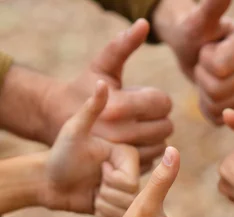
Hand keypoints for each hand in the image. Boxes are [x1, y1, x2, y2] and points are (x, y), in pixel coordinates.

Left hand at [42, 81, 139, 216]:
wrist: (48, 180)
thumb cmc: (60, 154)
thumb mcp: (74, 132)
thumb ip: (91, 109)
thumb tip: (101, 82)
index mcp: (130, 154)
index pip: (133, 180)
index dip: (112, 180)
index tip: (98, 169)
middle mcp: (134, 171)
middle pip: (131, 197)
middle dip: (107, 194)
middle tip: (94, 180)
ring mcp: (128, 189)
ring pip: (125, 210)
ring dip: (103, 205)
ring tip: (93, 191)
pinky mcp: (121, 205)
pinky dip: (103, 215)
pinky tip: (94, 203)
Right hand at [43, 19, 172, 171]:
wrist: (60, 123)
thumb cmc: (84, 89)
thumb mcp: (102, 66)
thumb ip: (123, 46)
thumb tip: (144, 24)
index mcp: (118, 107)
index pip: (163, 104)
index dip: (158, 99)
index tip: (143, 98)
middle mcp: (120, 134)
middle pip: (166, 126)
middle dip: (158, 117)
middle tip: (142, 113)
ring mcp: (121, 155)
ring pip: (163, 144)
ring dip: (156, 134)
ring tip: (138, 126)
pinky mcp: (123, 169)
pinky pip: (154, 159)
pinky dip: (149, 150)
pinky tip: (135, 141)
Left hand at [153, 0, 233, 123]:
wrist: (192, 49)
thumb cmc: (193, 31)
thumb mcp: (198, 20)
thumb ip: (212, 5)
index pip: (220, 67)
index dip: (205, 60)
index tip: (207, 48)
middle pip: (220, 88)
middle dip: (203, 76)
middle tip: (204, 62)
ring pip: (220, 106)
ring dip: (204, 91)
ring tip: (207, 74)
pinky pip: (221, 118)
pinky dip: (208, 107)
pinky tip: (209, 91)